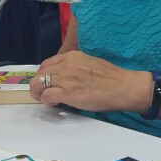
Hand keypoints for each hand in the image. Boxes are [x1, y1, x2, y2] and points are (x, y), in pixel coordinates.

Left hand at [30, 50, 151, 112]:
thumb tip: (66, 76)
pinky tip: (54, 103)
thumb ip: (76, 67)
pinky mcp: (67, 93)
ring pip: (38, 84)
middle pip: (40, 73)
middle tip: (43, 93)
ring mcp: (66, 79)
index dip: (44, 74)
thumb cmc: (112, 77)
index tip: (47, 82)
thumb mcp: (90, 63)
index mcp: (72, 57)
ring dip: (39, 93)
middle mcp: (66, 65)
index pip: (47, 63)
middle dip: (37, 84)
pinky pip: (46, 95)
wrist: (123, 87)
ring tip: (47, 99)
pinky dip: (46, 100)